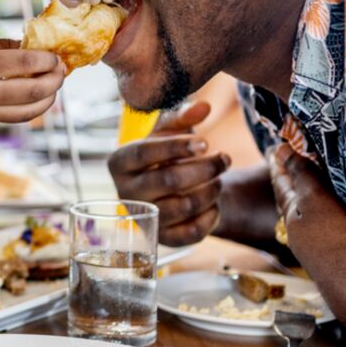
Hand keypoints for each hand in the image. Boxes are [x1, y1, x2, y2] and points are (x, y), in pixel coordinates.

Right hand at [0, 33, 64, 126]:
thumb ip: (1, 45)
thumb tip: (34, 47)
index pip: (26, 63)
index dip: (48, 59)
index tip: (57, 55)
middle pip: (34, 91)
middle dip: (55, 80)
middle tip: (62, 70)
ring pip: (28, 111)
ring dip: (49, 99)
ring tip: (54, 86)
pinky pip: (13, 116)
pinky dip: (30, 106)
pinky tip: (36, 94)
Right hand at [107, 101, 231, 244]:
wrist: (165, 192)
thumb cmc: (165, 156)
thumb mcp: (169, 132)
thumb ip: (183, 117)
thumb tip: (203, 107)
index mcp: (119, 162)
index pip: (144, 152)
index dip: (176, 146)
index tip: (205, 143)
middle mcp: (124, 192)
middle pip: (168, 180)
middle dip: (205, 168)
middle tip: (225, 158)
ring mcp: (143, 218)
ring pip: (184, 206)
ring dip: (211, 190)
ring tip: (220, 179)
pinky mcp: (162, 239)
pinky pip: (192, 232)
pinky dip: (211, 216)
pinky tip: (214, 203)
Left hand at [269, 143, 345, 264]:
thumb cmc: (332, 237)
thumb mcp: (315, 199)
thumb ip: (301, 176)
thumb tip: (281, 151)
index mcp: (290, 213)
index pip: (281, 183)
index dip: (280, 165)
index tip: (276, 149)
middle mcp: (296, 229)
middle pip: (289, 199)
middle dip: (288, 181)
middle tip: (286, 163)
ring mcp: (310, 245)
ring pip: (301, 215)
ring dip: (303, 198)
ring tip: (306, 185)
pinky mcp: (326, 256)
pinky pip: (315, 227)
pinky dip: (316, 214)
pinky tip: (325, 216)